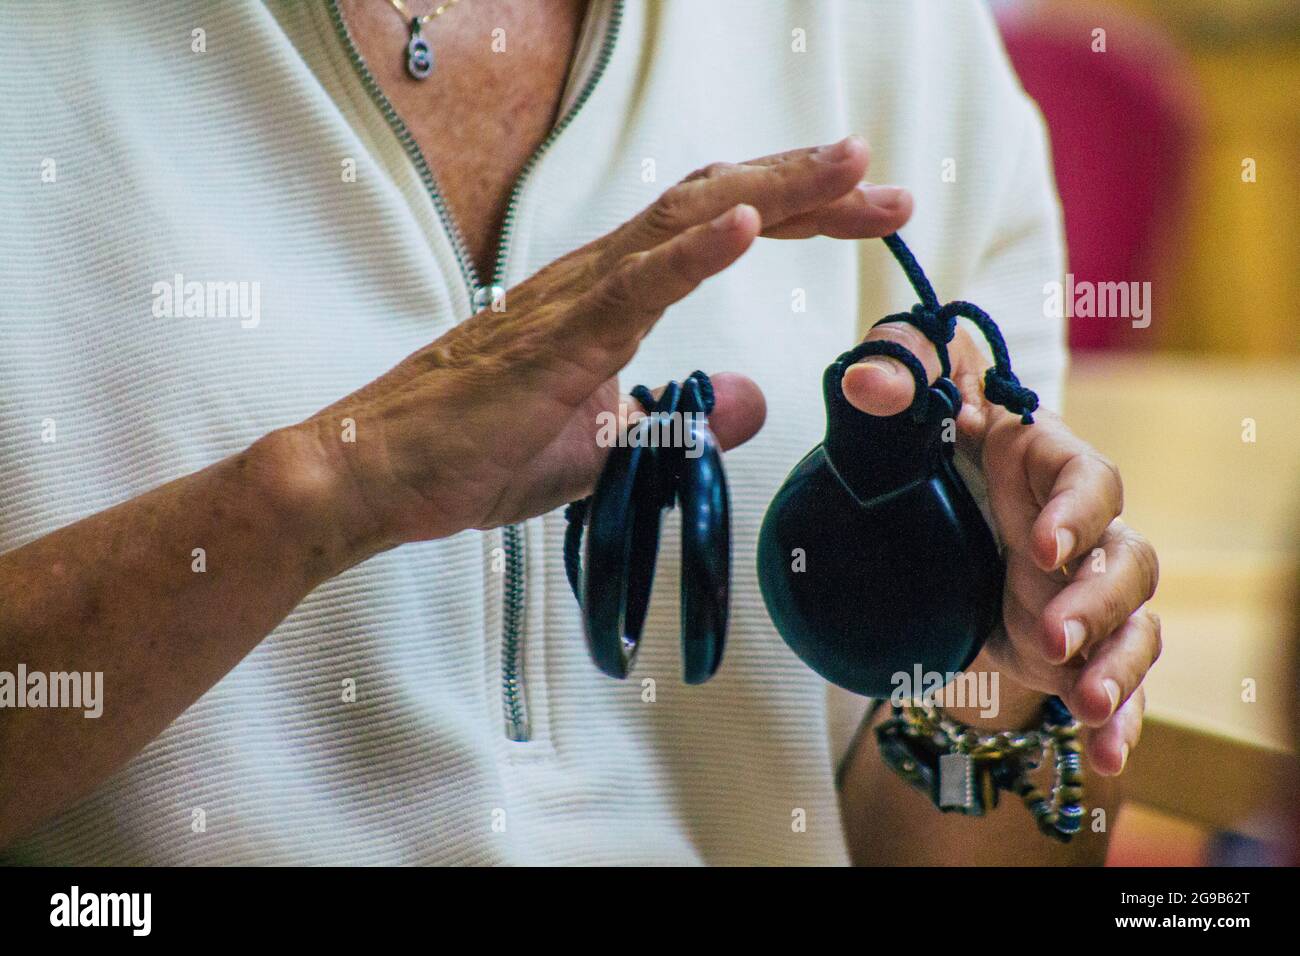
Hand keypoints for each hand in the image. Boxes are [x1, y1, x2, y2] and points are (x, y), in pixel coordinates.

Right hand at [283, 136, 912, 567]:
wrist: (375, 475)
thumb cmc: (471, 453)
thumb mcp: (606, 444)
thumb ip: (677, 418)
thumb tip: (751, 403)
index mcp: (607, 297)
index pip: (713, 228)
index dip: (796, 213)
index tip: (866, 213)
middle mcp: (593, 279)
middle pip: (715, 204)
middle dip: (810, 192)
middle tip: (888, 187)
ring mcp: (571, 303)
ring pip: (683, 224)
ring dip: (773, 194)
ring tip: (849, 171)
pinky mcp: (550, 342)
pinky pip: (632, 286)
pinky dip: (693, 250)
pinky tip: (749, 223)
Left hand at [843, 322, 1159, 775]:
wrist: (909, 512)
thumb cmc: (921, 440)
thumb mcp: (902, 399)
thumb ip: (894, 370)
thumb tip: (871, 381)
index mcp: (1047, 464)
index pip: (1089, 481)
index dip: (1075, 512)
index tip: (1038, 545)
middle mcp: (1077, 531)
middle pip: (1123, 562)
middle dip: (1094, 604)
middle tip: (1052, 639)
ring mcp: (1079, 592)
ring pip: (1132, 627)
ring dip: (1117, 668)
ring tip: (1087, 707)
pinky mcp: (1069, 646)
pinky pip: (1113, 683)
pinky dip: (1117, 719)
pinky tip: (1106, 754)